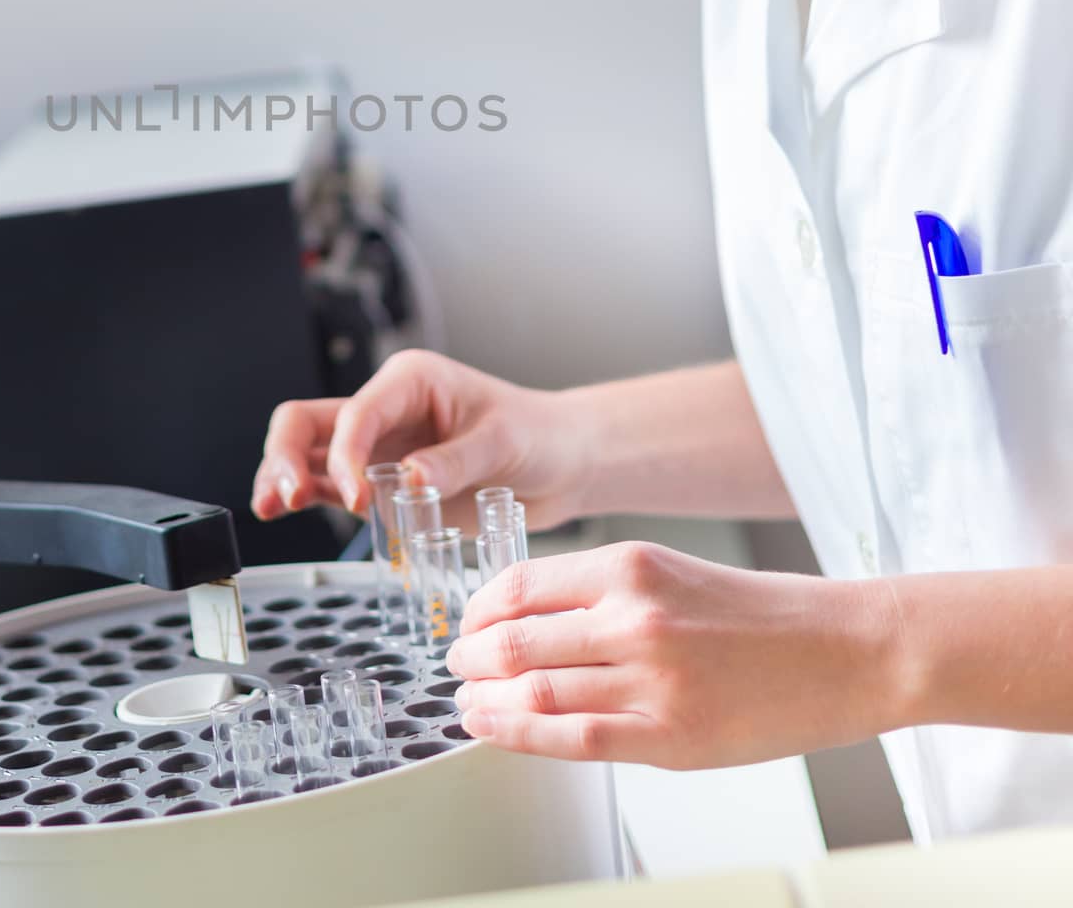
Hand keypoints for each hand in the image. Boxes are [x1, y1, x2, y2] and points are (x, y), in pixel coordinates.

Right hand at [249, 349, 588, 529]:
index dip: (346, 454)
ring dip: (283, 475)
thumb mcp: (503, 443)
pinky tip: (286, 510)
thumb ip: (454, 461)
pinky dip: (306, 495)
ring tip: (271, 507)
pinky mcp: (381, 481)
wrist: (562, 462)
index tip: (356, 496)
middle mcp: (384, 409)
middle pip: (308, 421)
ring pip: (308, 452)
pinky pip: (329, 483)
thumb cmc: (538, 435)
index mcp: (409, 381)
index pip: (356, 413)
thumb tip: (407, 479)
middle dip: (287, 455)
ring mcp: (378, 446)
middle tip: (287, 496)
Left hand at [446, 541, 896, 768]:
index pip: (521, 585)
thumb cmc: (763, 615)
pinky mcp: (673, 736)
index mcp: (631, 566)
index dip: (479, 610)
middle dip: (473, 657)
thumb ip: (602, 593)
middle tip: (458, 666)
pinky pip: (576, 739)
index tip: (468, 625)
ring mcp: (653, 678)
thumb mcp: (672, 574)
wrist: (848, 649)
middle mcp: (635, 616)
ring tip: (469, 703)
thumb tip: (527, 619)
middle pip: (517, 638)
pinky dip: (522, 736)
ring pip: (538, 690)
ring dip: (488, 699)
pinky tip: (497, 730)